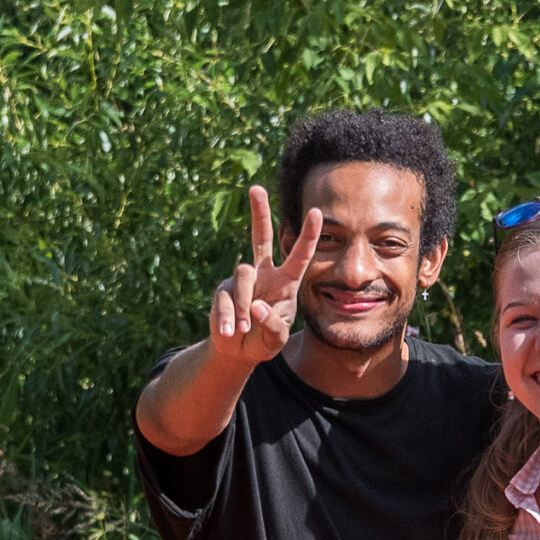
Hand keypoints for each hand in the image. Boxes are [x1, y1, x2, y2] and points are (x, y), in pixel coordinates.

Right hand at [210, 184, 322, 367]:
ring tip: (243, 329)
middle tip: (256, 188)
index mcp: (285, 281)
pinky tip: (229, 332)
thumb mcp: (276, 338)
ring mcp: (241, 281)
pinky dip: (228, 318)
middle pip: (260, 238)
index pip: (299, 256)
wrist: (238, 351)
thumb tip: (256, 307)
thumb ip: (273, 325)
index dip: (309, 235)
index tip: (317, 212)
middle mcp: (264, 274)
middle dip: (259, 213)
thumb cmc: (264, 339)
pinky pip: (225, 298)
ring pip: (243, 275)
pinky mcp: (222, 291)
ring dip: (244, 304)